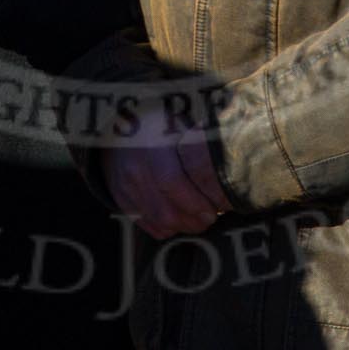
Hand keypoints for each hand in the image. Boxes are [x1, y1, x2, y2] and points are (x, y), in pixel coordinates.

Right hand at [103, 130, 232, 238]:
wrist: (118, 126)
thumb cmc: (157, 122)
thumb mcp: (177, 121)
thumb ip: (199, 138)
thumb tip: (230, 153)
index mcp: (150, 147)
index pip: (171, 182)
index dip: (194, 202)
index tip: (213, 210)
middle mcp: (134, 170)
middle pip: (165, 212)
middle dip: (193, 222)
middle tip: (210, 217)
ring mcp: (125, 187)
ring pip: (157, 222)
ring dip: (182, 226)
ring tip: (198, 219)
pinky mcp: (122, 199)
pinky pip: (146, 224)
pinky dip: (166, 228)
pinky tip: (179, 219)